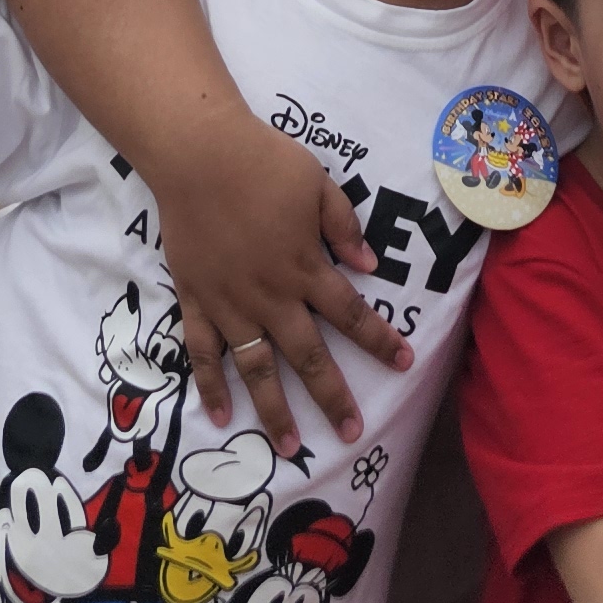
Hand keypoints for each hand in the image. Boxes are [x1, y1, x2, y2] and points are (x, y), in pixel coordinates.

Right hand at [159, 112, 411, 461]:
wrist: (199, 154)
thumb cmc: (263, 162)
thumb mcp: (318, 183)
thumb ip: (343, 225)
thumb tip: (369, 264)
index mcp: (306, 267)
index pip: (351, 313)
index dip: (380, 340)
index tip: (405, 363)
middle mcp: (272, 296)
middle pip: (308, 356)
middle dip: (333, 397)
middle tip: (351, 433)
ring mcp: (231, 304)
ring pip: (257, 368)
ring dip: (275, 410)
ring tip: (290, 449)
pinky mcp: (197, 300)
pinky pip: (203, 353)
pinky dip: (211, 386)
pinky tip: (223, 417)